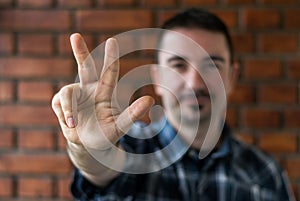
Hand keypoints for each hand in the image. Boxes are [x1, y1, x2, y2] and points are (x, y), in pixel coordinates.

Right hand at [52, 33, 153, 149]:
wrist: (88, 145)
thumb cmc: (107, 134)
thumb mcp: (120, 126)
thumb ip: (133, 113)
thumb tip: (151, 99)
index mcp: (104, 91)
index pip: (109, 72)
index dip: (110, 57)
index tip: (112, 41)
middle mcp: (89, 89)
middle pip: (85, 67)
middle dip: (80, 51)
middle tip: (75, 35)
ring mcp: (74, 94)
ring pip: (67, 92)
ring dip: (69, 109)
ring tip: (73, 125)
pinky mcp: (60, 102)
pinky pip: (59, 104)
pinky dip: (64, 116)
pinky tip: (71, 125)